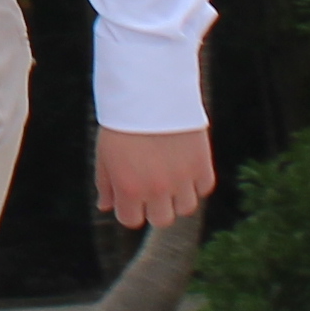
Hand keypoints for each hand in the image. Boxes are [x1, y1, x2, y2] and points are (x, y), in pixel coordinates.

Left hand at [98, 125, 212, 228]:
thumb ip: (106, 185)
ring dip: (179, 197)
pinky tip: (185, 164)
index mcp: (129, 189)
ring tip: (170, 174)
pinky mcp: (202, 165)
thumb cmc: (122, 122)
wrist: (149, 90)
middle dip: (155, 206)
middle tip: (152, 184)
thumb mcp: (105, 154)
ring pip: (186, 208)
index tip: (131, 192)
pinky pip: (204, 188)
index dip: (130, 207)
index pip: (131, 220)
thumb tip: (106, 207)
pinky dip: (197, 181)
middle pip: (162, 220)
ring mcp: (182, 179)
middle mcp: (157, 190)